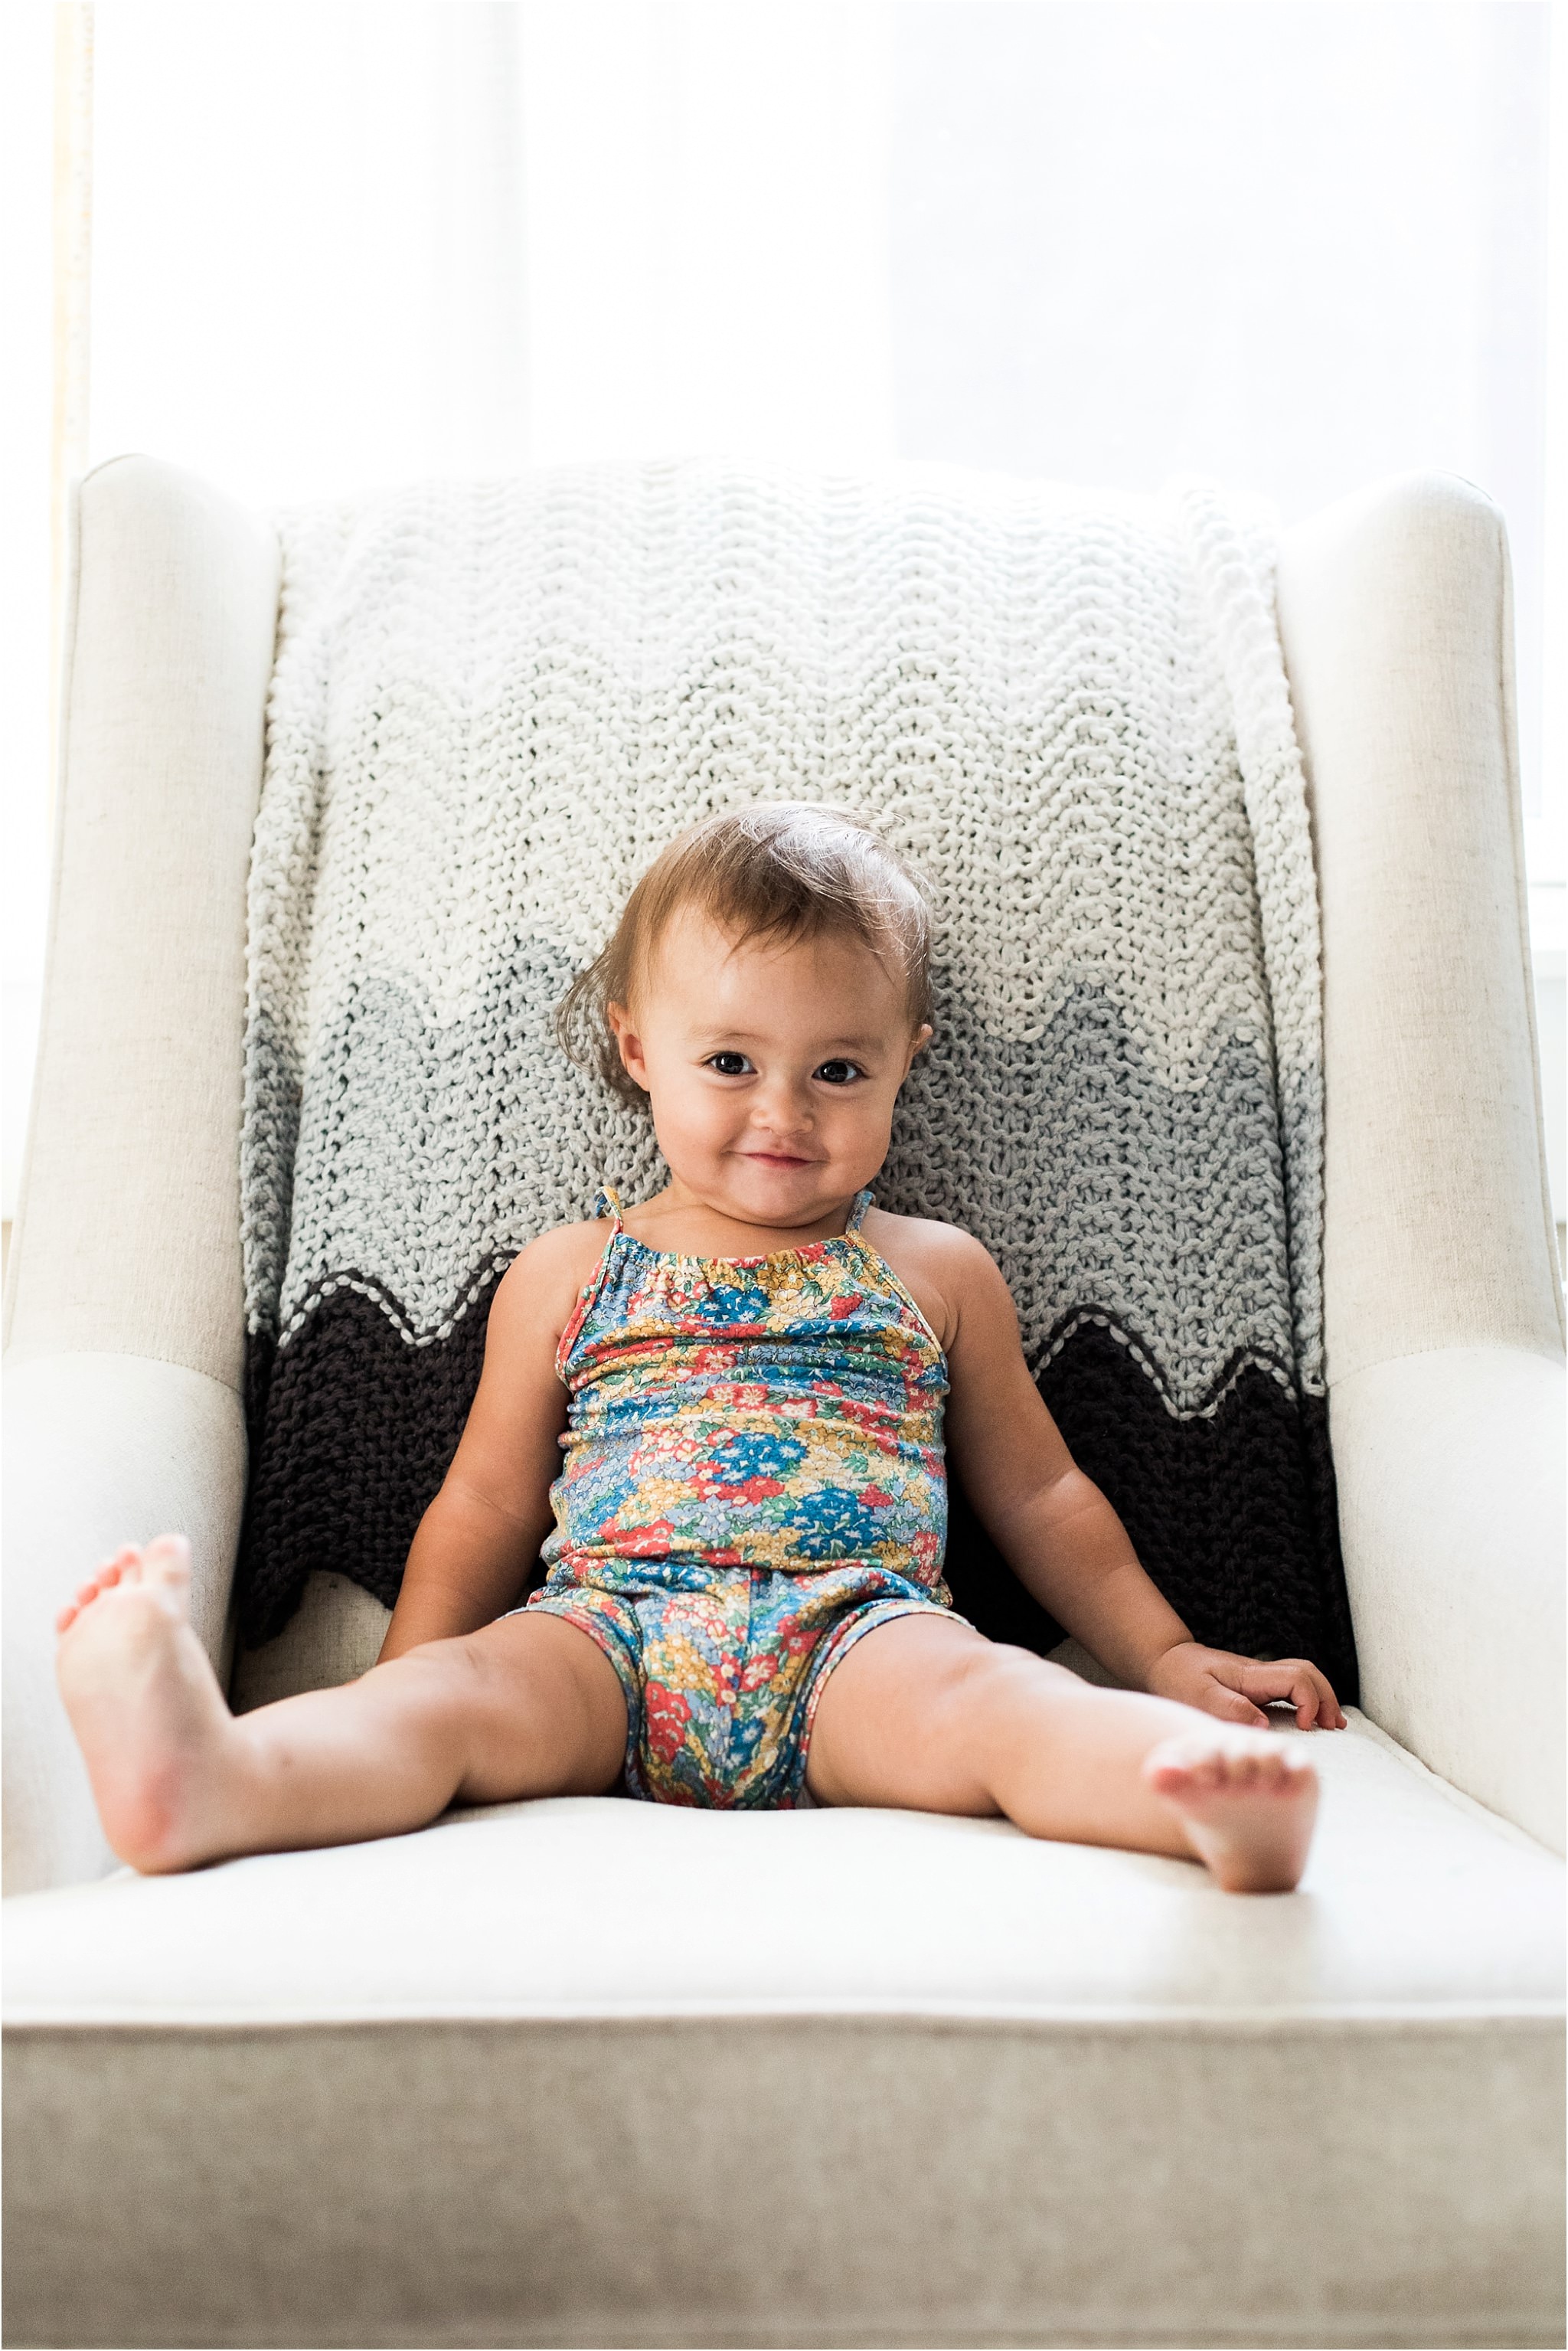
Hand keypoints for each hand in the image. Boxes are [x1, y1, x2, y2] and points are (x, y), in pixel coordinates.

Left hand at [1145, 1641, 1346, 1729]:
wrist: (1166, 1660)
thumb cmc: (1180, 1678)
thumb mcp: (1198, 1695)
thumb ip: (1229, 1707)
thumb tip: (1264, 1724)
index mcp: (1250, 1675)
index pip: (1295, 1678)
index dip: (1309, 1701)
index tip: (1305, 1727)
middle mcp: (1260, 1672)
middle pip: (1308, 1672)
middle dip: (1326, 1698)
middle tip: (1332, 1726)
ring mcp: (1260, 1676)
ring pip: (1304, 1675)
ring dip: (1322, 1696)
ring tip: (1334, 1723)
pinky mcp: (1257, 1683)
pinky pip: (1293, 1684)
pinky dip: (1309, 1698)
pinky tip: (1314, 1718)